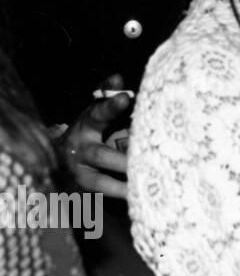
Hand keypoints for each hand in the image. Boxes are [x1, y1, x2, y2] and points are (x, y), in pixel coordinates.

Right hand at [57, 74, 132, 198]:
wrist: (59, 160)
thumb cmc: (88, 133)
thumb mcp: (94, 114)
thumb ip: (106, 96)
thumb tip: (117, 77)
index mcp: (86, 125)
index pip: (97, 113)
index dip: (110, 106)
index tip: (126, 97)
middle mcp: (80, 150)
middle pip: (100, 155)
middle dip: (121, 159)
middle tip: (145, 158)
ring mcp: (79, 173)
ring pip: (100, 181)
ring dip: (121, 185)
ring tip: (144, 185)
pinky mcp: (82, 191)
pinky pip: (102, 196)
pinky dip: (119, 196)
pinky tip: (139, 197)